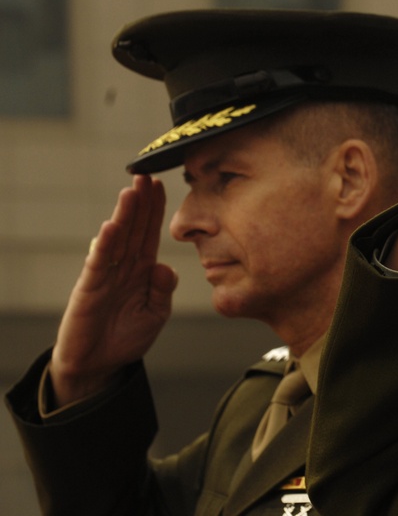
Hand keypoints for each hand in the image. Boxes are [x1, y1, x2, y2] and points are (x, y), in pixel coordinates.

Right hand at [49, 175, 177, 406]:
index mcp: (141, 270)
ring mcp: (106, 275)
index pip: (150, 233)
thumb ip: (162, 289)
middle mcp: (123, 266)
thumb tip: (164, 266)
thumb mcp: (155, 312)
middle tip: (146, 175)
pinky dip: (105, 245)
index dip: (155, 210)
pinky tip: (111, 227)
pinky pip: (99, 263)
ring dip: (124, 215)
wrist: (100, 364)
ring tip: (131, 192)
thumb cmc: (128, 336)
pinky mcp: (90, 289)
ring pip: (117, 239)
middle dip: (140, 202)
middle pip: (134, 228)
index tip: (162, 185)